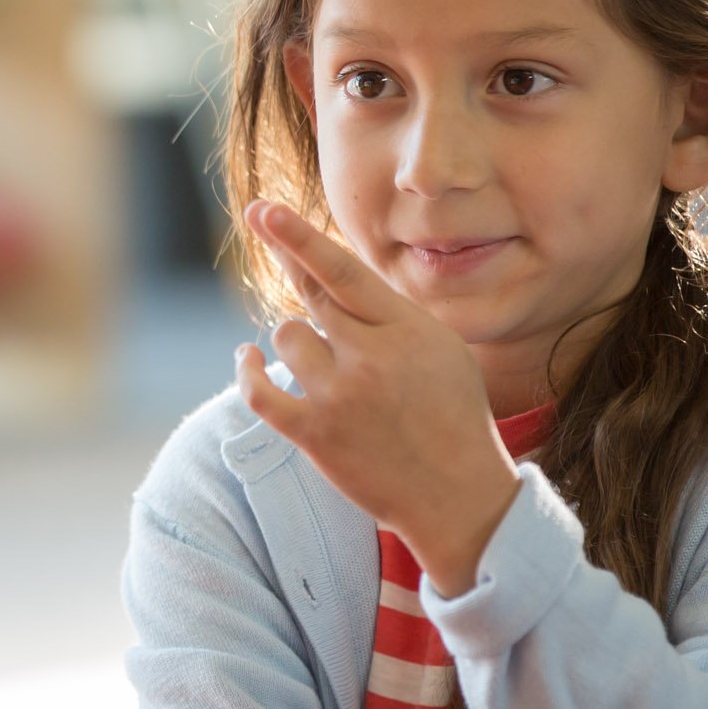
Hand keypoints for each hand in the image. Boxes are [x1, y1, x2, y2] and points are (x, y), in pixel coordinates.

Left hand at [234, 199, 521, 596]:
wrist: (459, 497)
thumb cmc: (453, 417)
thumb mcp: (442, 350)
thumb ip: (391, 314)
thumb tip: (336, 277)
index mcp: (408, 329)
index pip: (342, 271)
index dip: (298, 237)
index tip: (264, 211)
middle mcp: (371, 357)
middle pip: (310, 296)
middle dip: (294, 270)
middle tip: (273, 238)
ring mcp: (340, 396)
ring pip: (286, 336)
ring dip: (299, 343)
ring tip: (330, 367)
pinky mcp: (315, 434)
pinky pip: (259, 390)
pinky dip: (248, 372)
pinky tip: (248, 360)